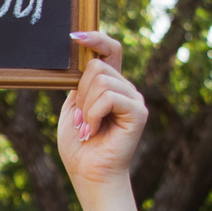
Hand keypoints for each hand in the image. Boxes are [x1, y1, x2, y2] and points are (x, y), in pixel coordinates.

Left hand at [55, 32, 146, 187]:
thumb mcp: (73, 108)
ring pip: (101, 81)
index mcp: (111, 86)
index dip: (96, 39)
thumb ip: (80, 84)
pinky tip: (94, 130)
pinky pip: (109, 97)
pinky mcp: (138, 112)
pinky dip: (94, 114)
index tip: (75, 37)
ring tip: (88, 127)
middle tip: (81, 118)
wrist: (88, 173)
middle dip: (80, 93)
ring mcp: (134, 99)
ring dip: (86, 107)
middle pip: (97, 67)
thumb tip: (86, 59)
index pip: (110, 51)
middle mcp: (125, 89)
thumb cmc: (79, 146)